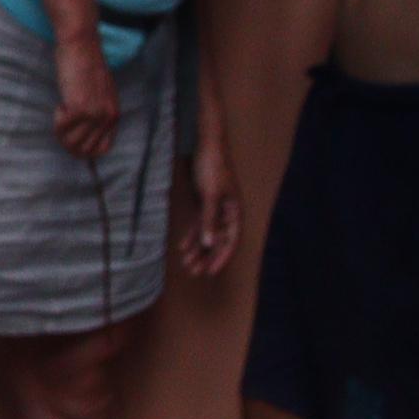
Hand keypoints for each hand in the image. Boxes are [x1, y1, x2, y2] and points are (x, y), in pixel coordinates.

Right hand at [51, 32, 120, 160]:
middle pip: (84, 150)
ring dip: (61, 132)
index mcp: (114, 115)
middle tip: (61, 127)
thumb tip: (85, 133)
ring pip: (71, 142)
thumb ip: (98, 112)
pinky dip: (57, 119)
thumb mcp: (101, 93)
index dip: (84, 151)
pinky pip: (61, 127)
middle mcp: (107, 117)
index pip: (102, 149)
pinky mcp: (79, 108)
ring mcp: (94, 114)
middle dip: (68, 143)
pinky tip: (60, 103)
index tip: (71, 142)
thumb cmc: (86, 65)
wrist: (81, 46)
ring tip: (61, 113)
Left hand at [176, 117, 243, 278]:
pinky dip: (192, 235)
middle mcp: (228, 213)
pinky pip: (199, 224)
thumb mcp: (210, 195)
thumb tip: (209, 243)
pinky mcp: (205, 203)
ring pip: (207, 234)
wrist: (208, 146)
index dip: (222, 258)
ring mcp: (216, 209)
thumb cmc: (214, 168)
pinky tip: (183, 247)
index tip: (211, 272)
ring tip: (187, 264)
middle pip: (218, 241)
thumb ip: (209, 220)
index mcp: (235, 212)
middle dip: (206, 257)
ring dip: (197, 249)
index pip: (231, 241)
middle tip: (194, 272)